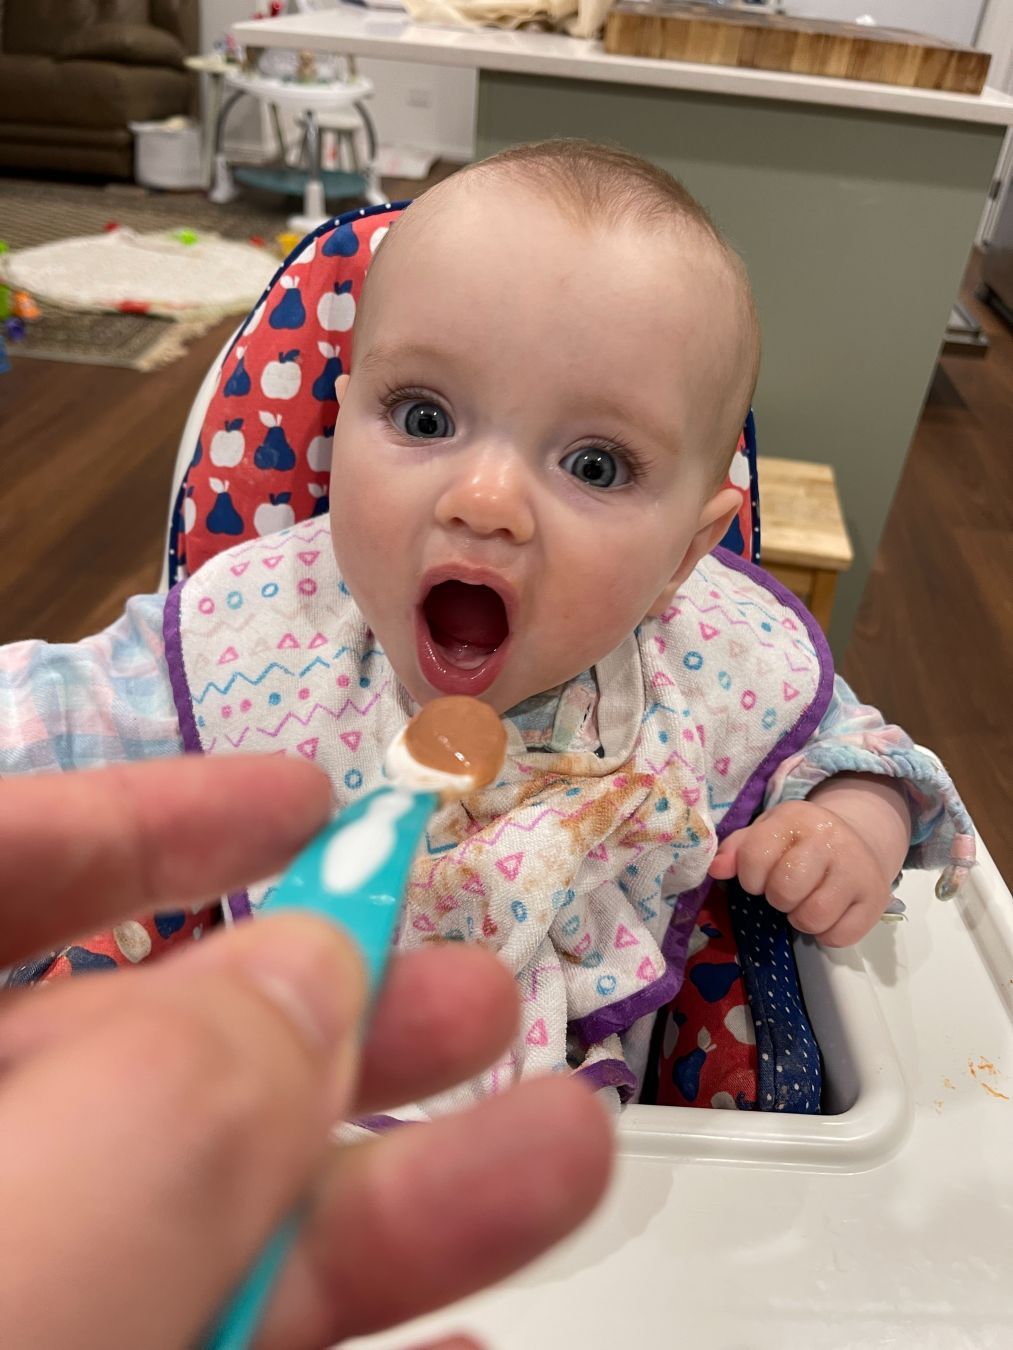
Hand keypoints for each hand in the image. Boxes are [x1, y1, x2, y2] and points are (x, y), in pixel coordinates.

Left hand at [0, 758, 611, 1348]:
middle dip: (326, 1009)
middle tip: (470, 996)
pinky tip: (462, 1334)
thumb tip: (313, 973)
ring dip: (391, 1188)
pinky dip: (344, 1331)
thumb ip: (160, 1103)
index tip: (305, 797)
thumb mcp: (23, 1252)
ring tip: (556, 1150)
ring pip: (203, 1221)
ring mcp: (26, 1304)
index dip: (147, 819)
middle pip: (134, 1057)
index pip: (0, 875)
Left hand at [708, 797, 895, 946]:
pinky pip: (839, 937)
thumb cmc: (798, 842)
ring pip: (812, 918)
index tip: (759, 876)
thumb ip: (736, 849)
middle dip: (777, 898)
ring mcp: (857, 869)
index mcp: (796, 817)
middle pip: (784, 891)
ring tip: (806, 901)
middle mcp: (830, 839)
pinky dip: (827, 933)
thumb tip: (715, 869)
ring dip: (801, 918)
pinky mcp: (876, 899)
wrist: (857, 840)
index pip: (754, 858)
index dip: (749, 877)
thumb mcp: (766, 833)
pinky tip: (829, 912)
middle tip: (785, 890)